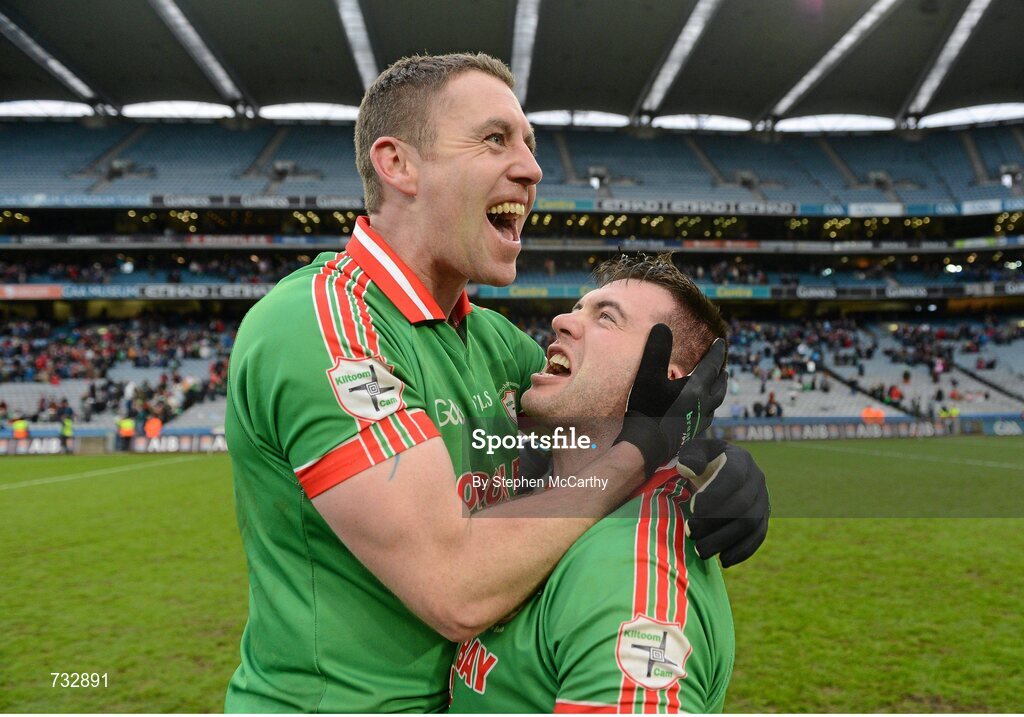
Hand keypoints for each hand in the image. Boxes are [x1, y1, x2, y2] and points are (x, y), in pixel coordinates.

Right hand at [615, 326, 727, 476]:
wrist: (646, 445)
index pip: (712, 365)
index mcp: (696, 387)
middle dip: (722, 373)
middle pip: (719, 385)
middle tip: (723, 366)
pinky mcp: (692, 433)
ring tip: (717, 385)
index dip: (716, 352)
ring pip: (716, 402)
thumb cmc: (647, 408)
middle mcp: (703, 403)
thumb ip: (656, 349)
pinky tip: (702, 409)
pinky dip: (710, 406)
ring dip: (719, 390)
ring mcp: (699, 420)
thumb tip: (662, 326)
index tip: (720, 342)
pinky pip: (708, 416)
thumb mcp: (648, 374)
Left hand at [675, 438, 768, 567]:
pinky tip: (723, 560)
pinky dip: (742, 551)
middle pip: (741, 505)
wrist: (720, 468)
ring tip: (700, 550)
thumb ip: (691, 455)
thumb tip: (691, 469)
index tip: (693, 508)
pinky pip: (758, 537)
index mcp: (741, 459)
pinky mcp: (763, 518)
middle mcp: (757, 479)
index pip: (732, 477)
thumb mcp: (694, 450)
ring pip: (750, 524)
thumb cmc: (702, 460)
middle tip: (690, 532)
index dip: (715, 494)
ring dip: (725, 540)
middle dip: (714, 522)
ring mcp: (763, 500)